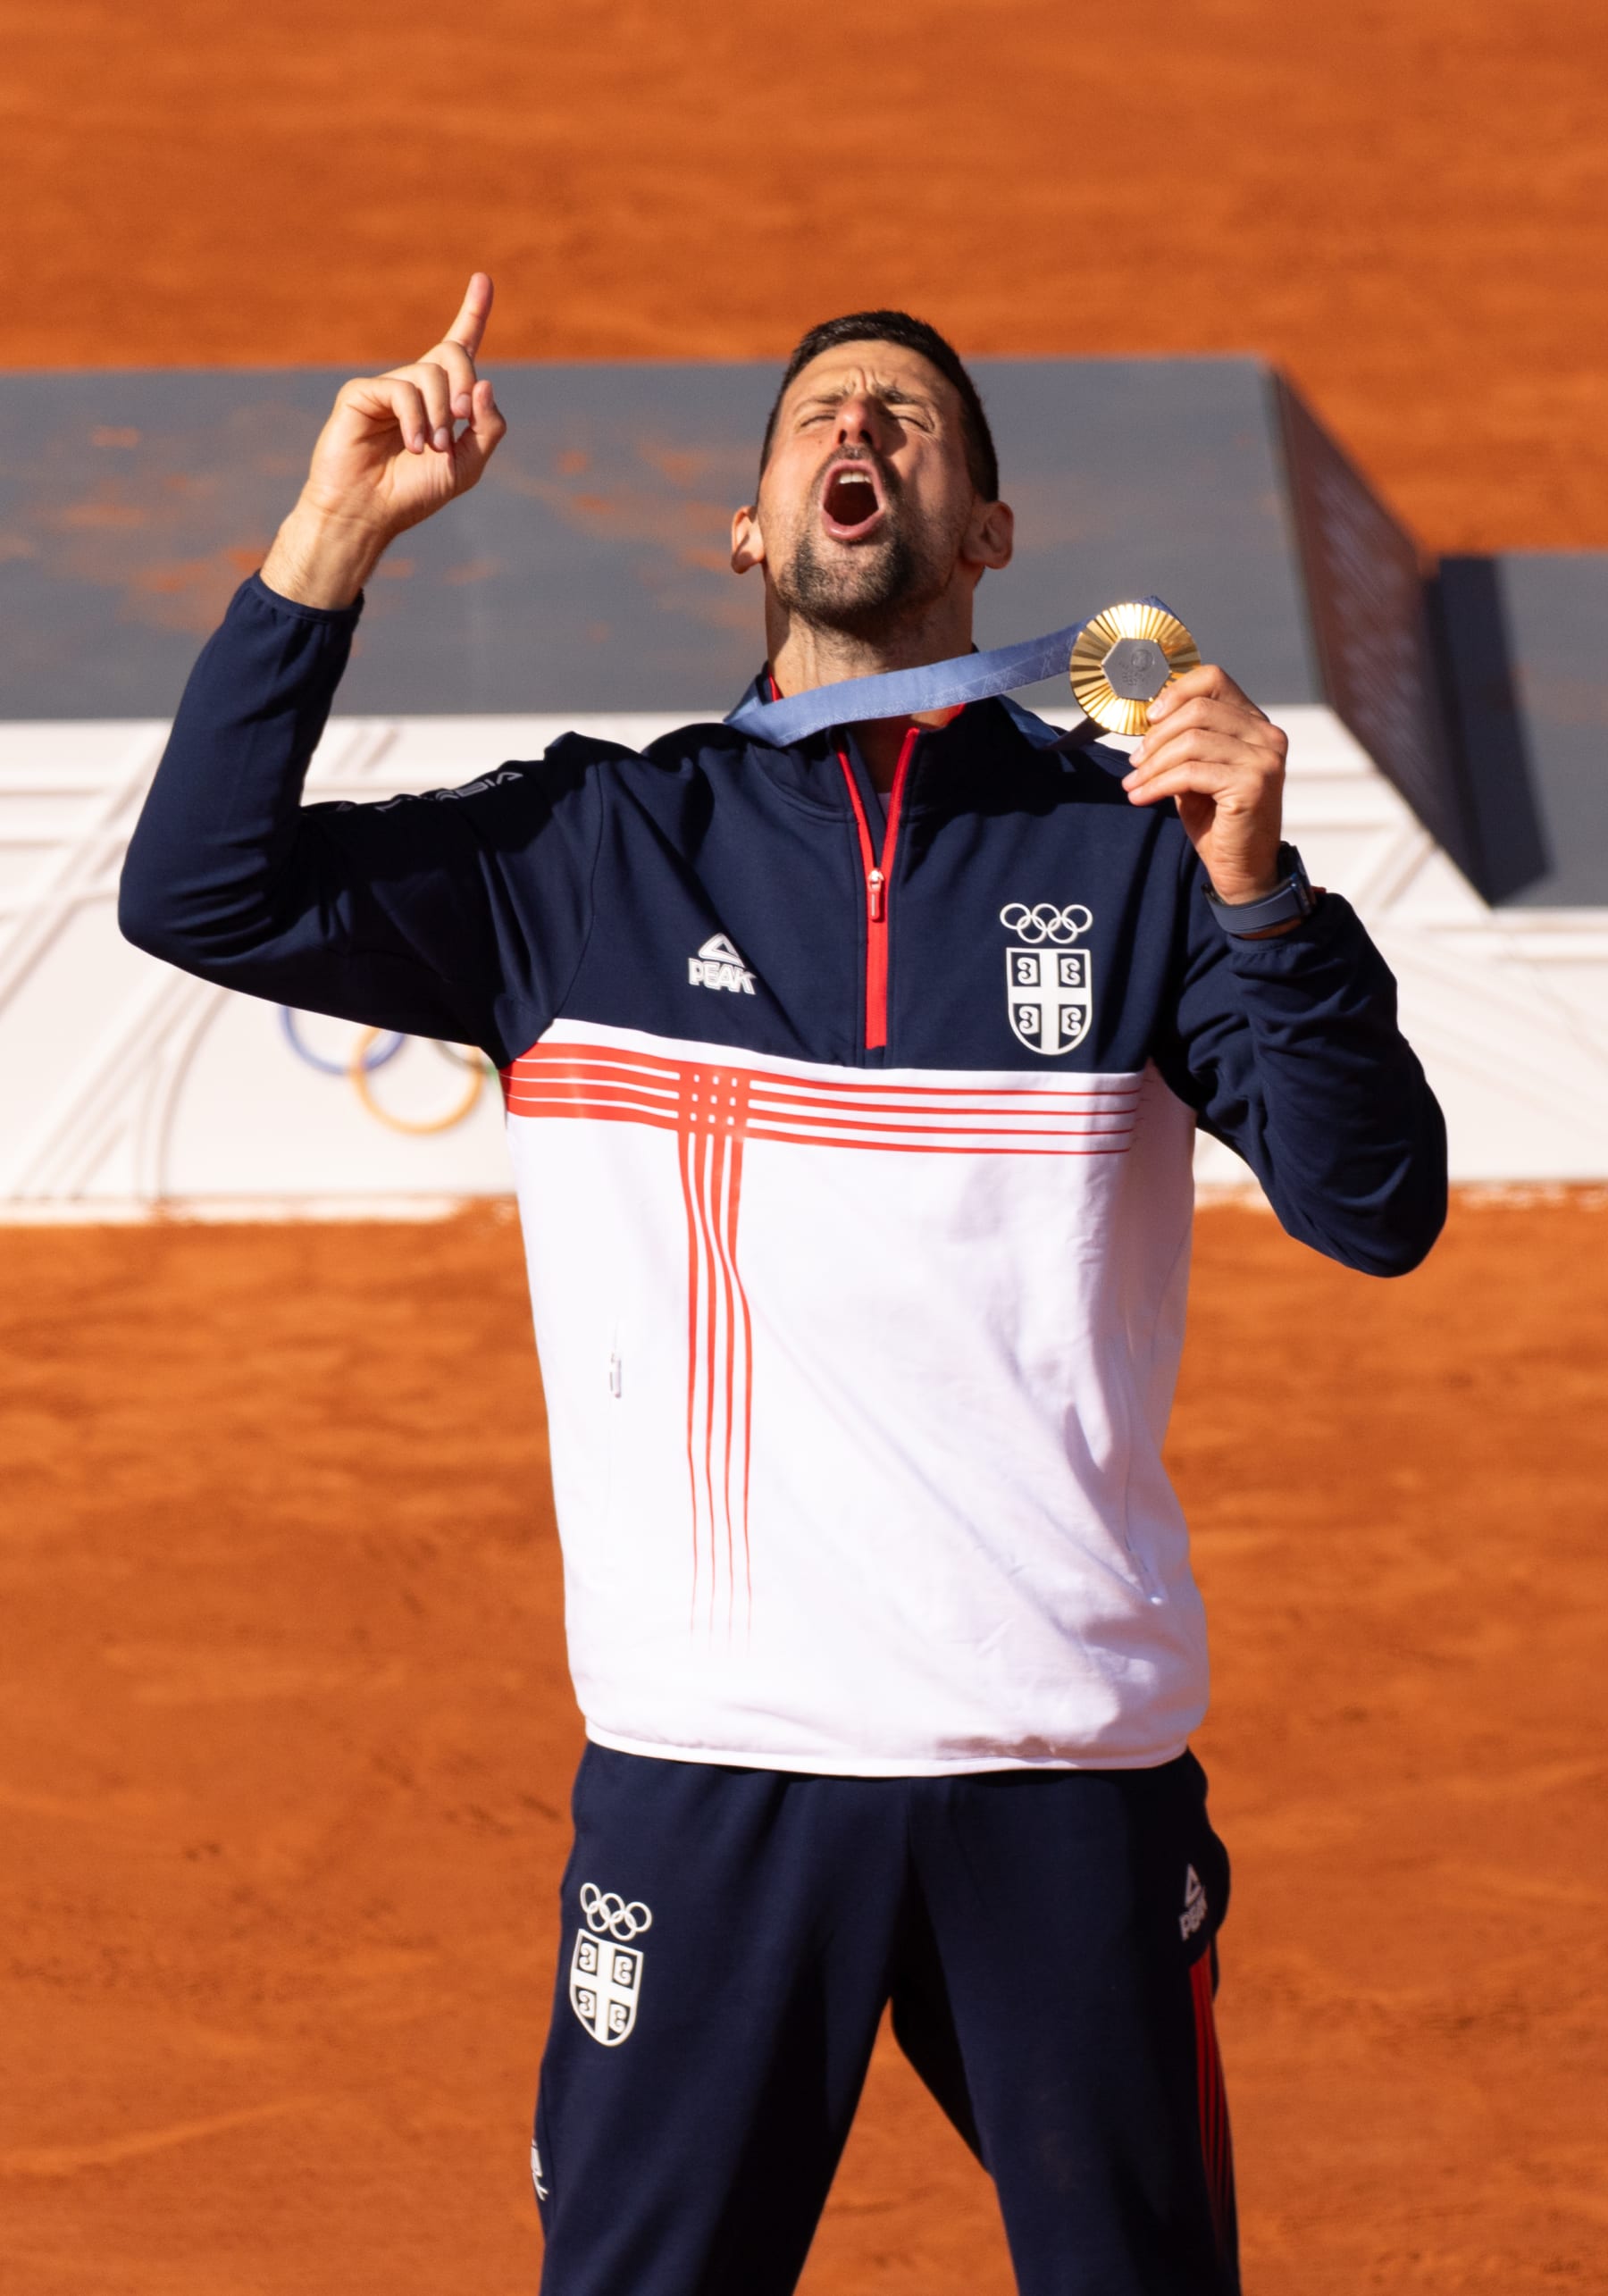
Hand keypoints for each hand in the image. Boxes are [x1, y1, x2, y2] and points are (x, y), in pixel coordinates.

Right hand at [261, 274, 507, 607]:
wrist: (370, 514)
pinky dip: (414, 419)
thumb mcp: (468, 464)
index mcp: (442, 398)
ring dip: (440, 416)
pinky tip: (411, 446)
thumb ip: (487, 427)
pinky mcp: (361, 393)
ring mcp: (387, 387)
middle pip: (454, 353)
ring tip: (431, 449)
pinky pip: (400, 390)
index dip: (473, 313)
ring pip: (430, 374)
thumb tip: (485, 383)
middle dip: (464, 387)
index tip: (483, 280)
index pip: (460, 346)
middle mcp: (415, 385)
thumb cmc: (414, 493)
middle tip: (459, 425)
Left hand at [1120, 665, 1288, 903]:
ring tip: (1133, 784)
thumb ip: (1184, 743)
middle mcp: (1267, 735)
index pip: (1214, 679)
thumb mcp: (1197, 773)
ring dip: (1152, 765)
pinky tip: (1141, 797)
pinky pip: (1190, 772)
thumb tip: (1148, 720)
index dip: (1175, 692)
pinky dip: (1157, 784)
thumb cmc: (1218, 820)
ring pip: (1191, 741)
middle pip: (1198, 709)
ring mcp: (1264, 759)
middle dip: (1156, 736)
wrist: (1242, 868)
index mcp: (1255, 724)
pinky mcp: (1252, 784)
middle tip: (1134, 763)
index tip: (1148, 719)